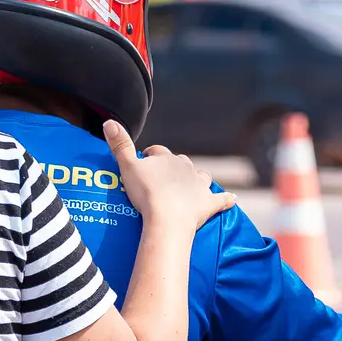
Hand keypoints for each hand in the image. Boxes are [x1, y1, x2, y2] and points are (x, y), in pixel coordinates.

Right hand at [106, 120, 235, 230]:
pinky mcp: (209, 203)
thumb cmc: (146, 192)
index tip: (143, 161)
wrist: (167, 218)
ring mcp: (200, 185)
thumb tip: (109, 122)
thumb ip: (120, 145)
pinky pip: (221, 199)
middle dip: (172, 167)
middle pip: (180, 162)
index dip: (150, 155)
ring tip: (189, 185)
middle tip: (161, 178)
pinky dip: (226, 199)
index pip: (157, 151)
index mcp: (166, 158)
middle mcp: (186, 168)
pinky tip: (232, 199)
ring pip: (201, 176)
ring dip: (196, 178)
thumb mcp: (127, 167)